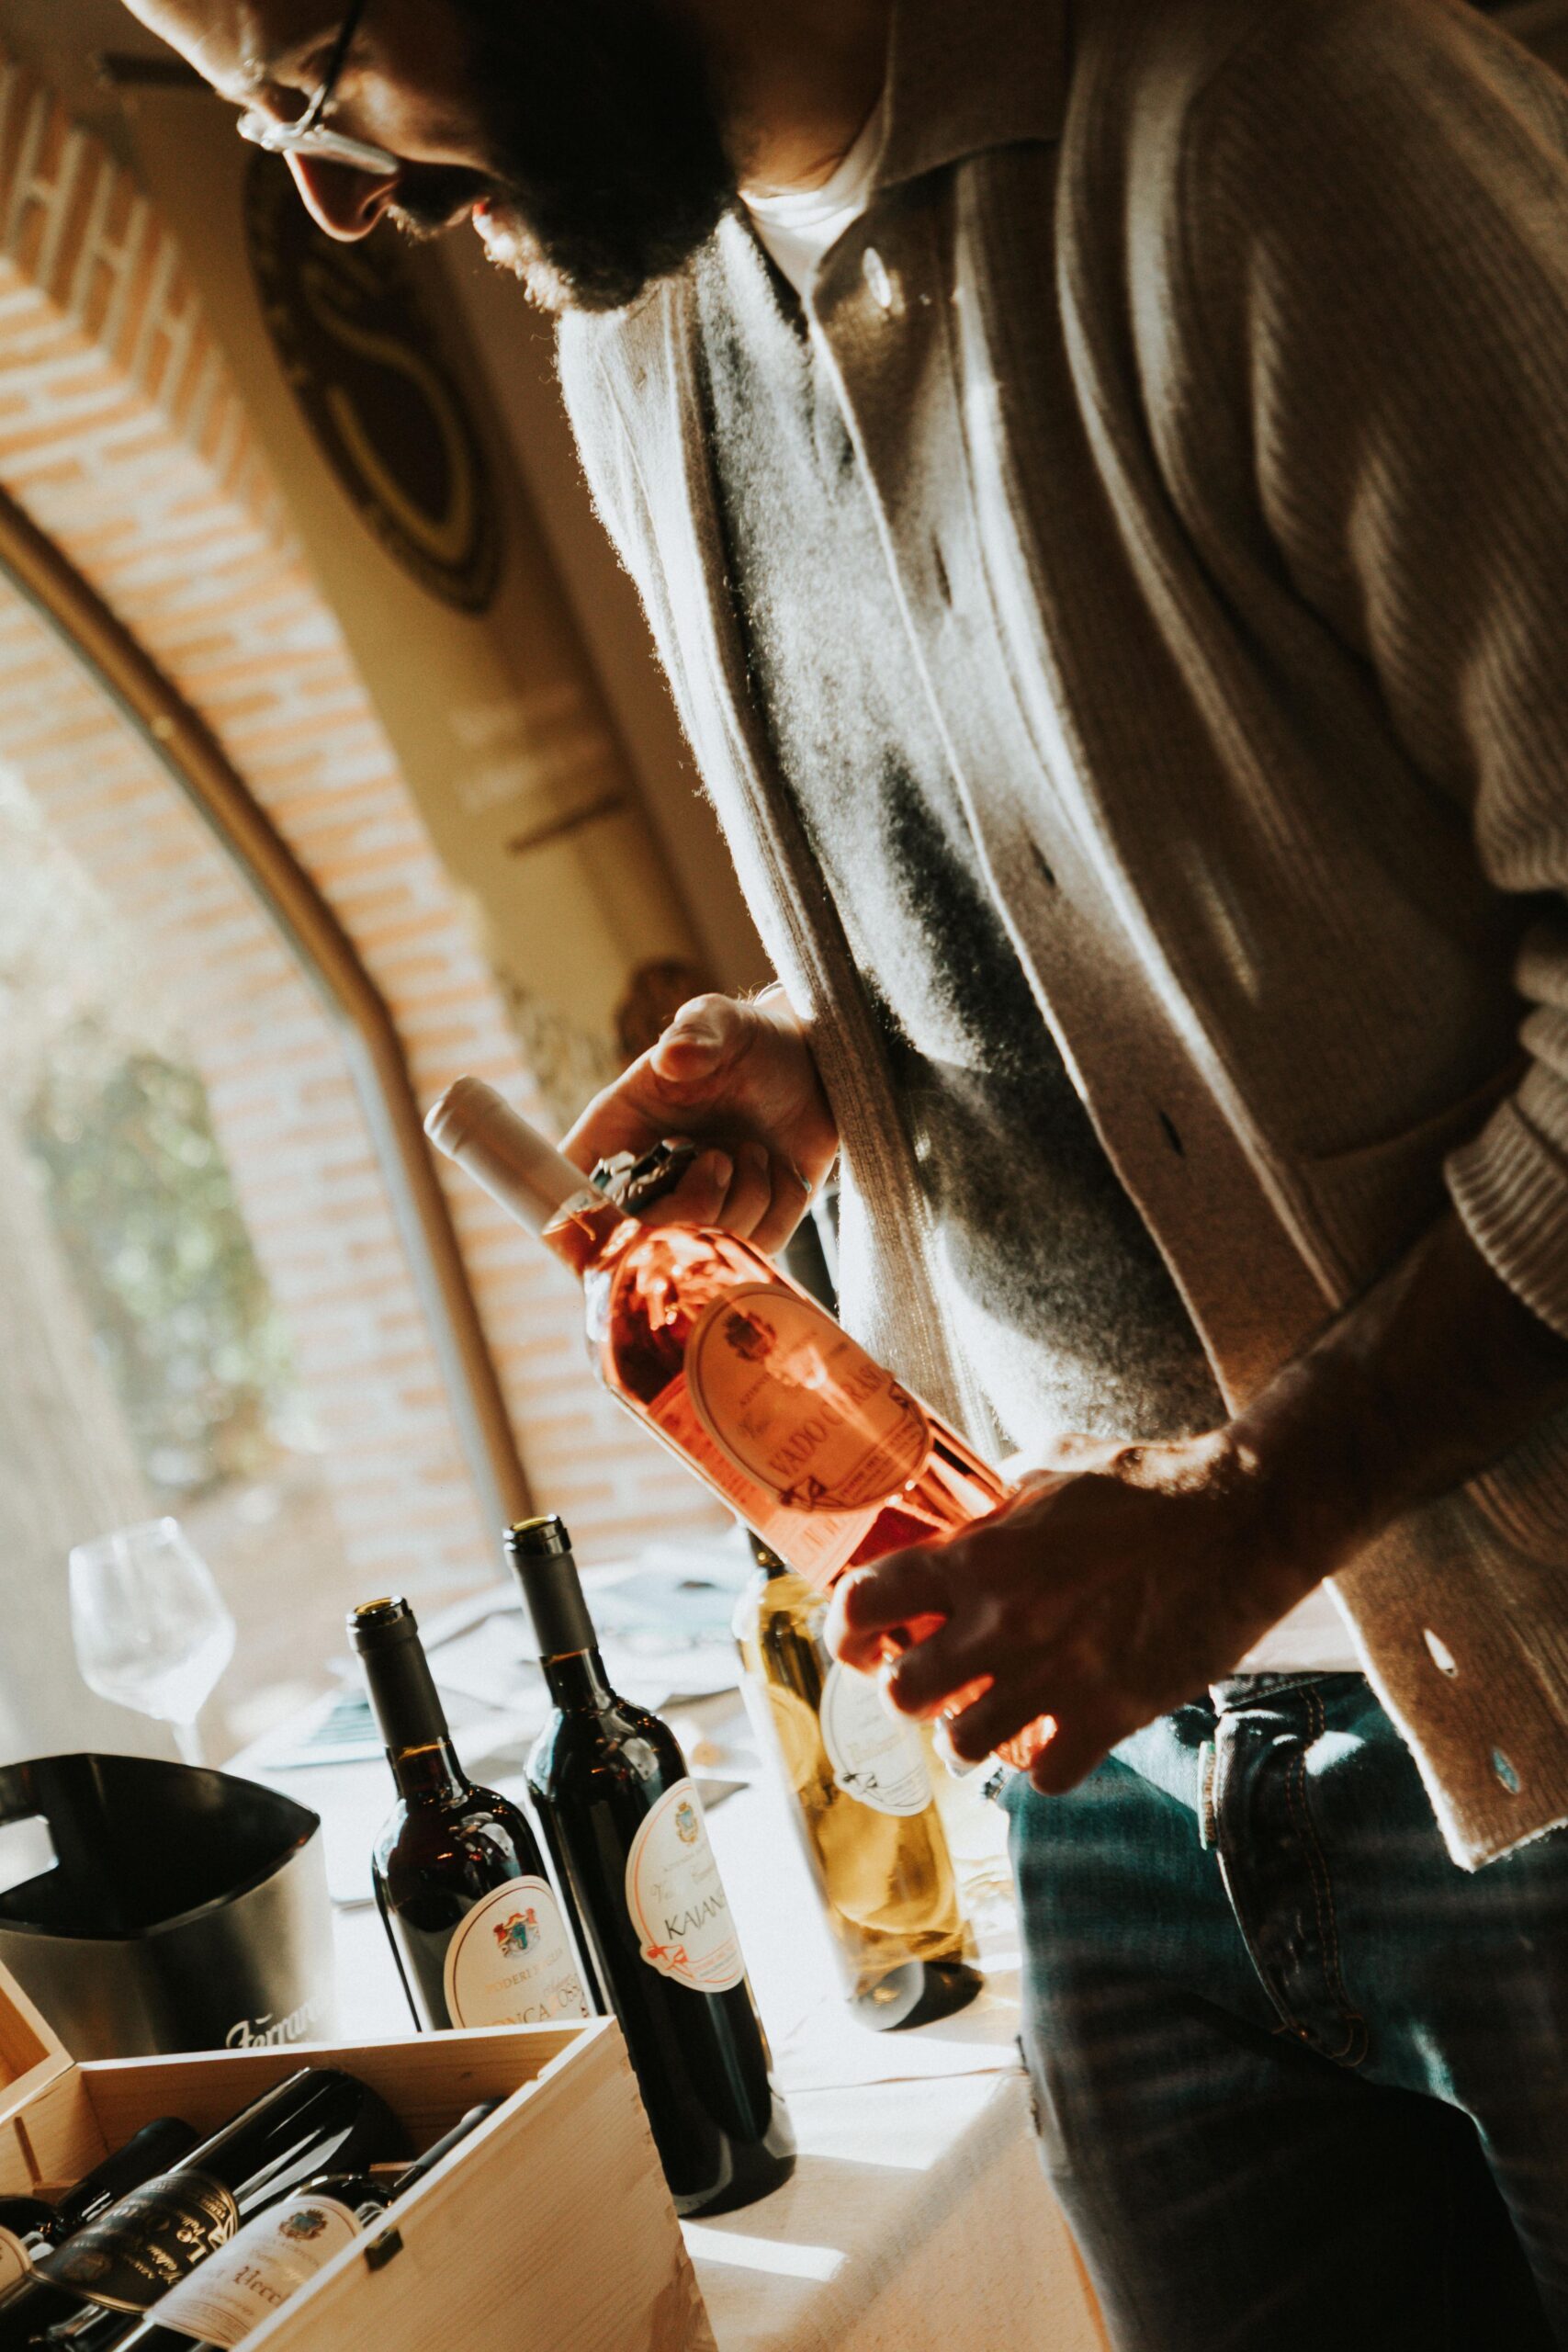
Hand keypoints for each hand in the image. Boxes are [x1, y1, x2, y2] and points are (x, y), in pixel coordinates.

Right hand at [561, 989, 837, 1254]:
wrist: (810, 1066)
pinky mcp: (748, 1230)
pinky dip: (780, 1207)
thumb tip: (673, 1058)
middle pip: (638, 1239)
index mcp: (619, 1129)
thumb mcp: (721, 1023)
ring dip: (745, 1198)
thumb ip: (697, 1032)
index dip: (576, 1213)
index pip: (573, 1181)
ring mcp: (698, 1211)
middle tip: (720, 1158)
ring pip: (704, 1248)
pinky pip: (759, 1247)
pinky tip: (781, 1170)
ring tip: (755, 1151)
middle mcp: (650, 1180)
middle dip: (690, 1207)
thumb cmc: (748, 1040)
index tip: (614, 1214)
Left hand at [825, 1430, 1328, 1792]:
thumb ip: (1001, 1492)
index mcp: (980, 1556)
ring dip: (967, 1733)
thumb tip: (969, 1502)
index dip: (848, 1628)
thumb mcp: (1054, 1465)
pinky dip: (1043, 1766)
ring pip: (963, 1746)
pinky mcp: (1113, 1713)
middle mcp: (1005, 1622)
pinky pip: (1046, 1777)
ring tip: (987, 1714)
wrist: (1244, 1518)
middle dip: (908, 1691)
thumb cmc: (1151, 1484)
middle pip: (902, 1694)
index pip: (866, 1602)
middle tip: (930, 1680)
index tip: (860, 1639)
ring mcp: (1057, 1675)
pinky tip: (1054, 1738)